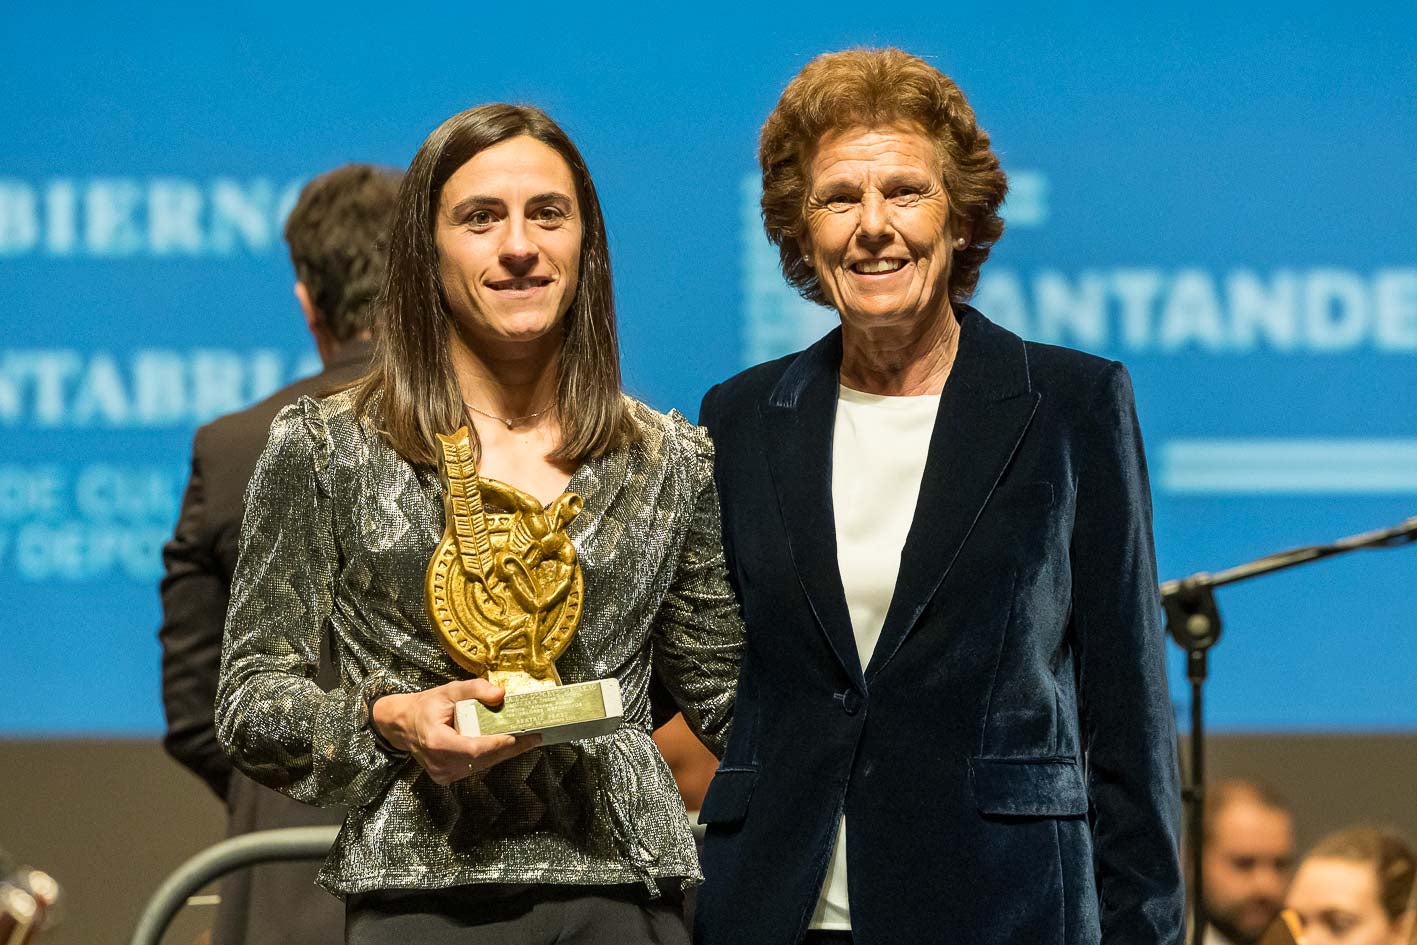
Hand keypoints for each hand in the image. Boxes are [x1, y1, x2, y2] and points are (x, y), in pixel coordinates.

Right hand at [371, 679, 540, 783]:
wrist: (402, 725)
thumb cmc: (426, 706)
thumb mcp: (448, 690)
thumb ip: (474, 689)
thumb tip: (501, 694)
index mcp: (437, 742)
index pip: (474, 748)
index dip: (499, 744)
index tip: (521, 735)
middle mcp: (440, 763)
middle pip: (483, 759)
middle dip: (510, 748)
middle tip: (535, 736)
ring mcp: (443, 774)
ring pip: (481, 765)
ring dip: (504, 753)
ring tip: (528, 739)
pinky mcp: (447, 777)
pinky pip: (475, 767)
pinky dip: (491, 756)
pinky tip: (508, 745)